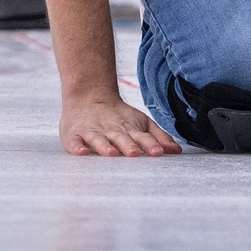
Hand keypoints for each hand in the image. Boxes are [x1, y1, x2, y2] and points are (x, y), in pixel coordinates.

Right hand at [61, 91, 181, 156]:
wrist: (88, 96)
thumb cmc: (118, 117)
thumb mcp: (141, 123)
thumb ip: (158, 137)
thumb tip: (177, 150)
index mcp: (129, 130)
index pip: (141, 137)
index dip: (149, 144)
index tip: (158, 152)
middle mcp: (111, 131)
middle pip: (121, 138)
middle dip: (128, 145)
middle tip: (135, 153)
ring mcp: (92, 132)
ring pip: (99, 140)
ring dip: (104, 146)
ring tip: (111, 153)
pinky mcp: (74, 135)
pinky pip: (74, 142)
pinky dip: (77, 147)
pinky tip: (81, 153)